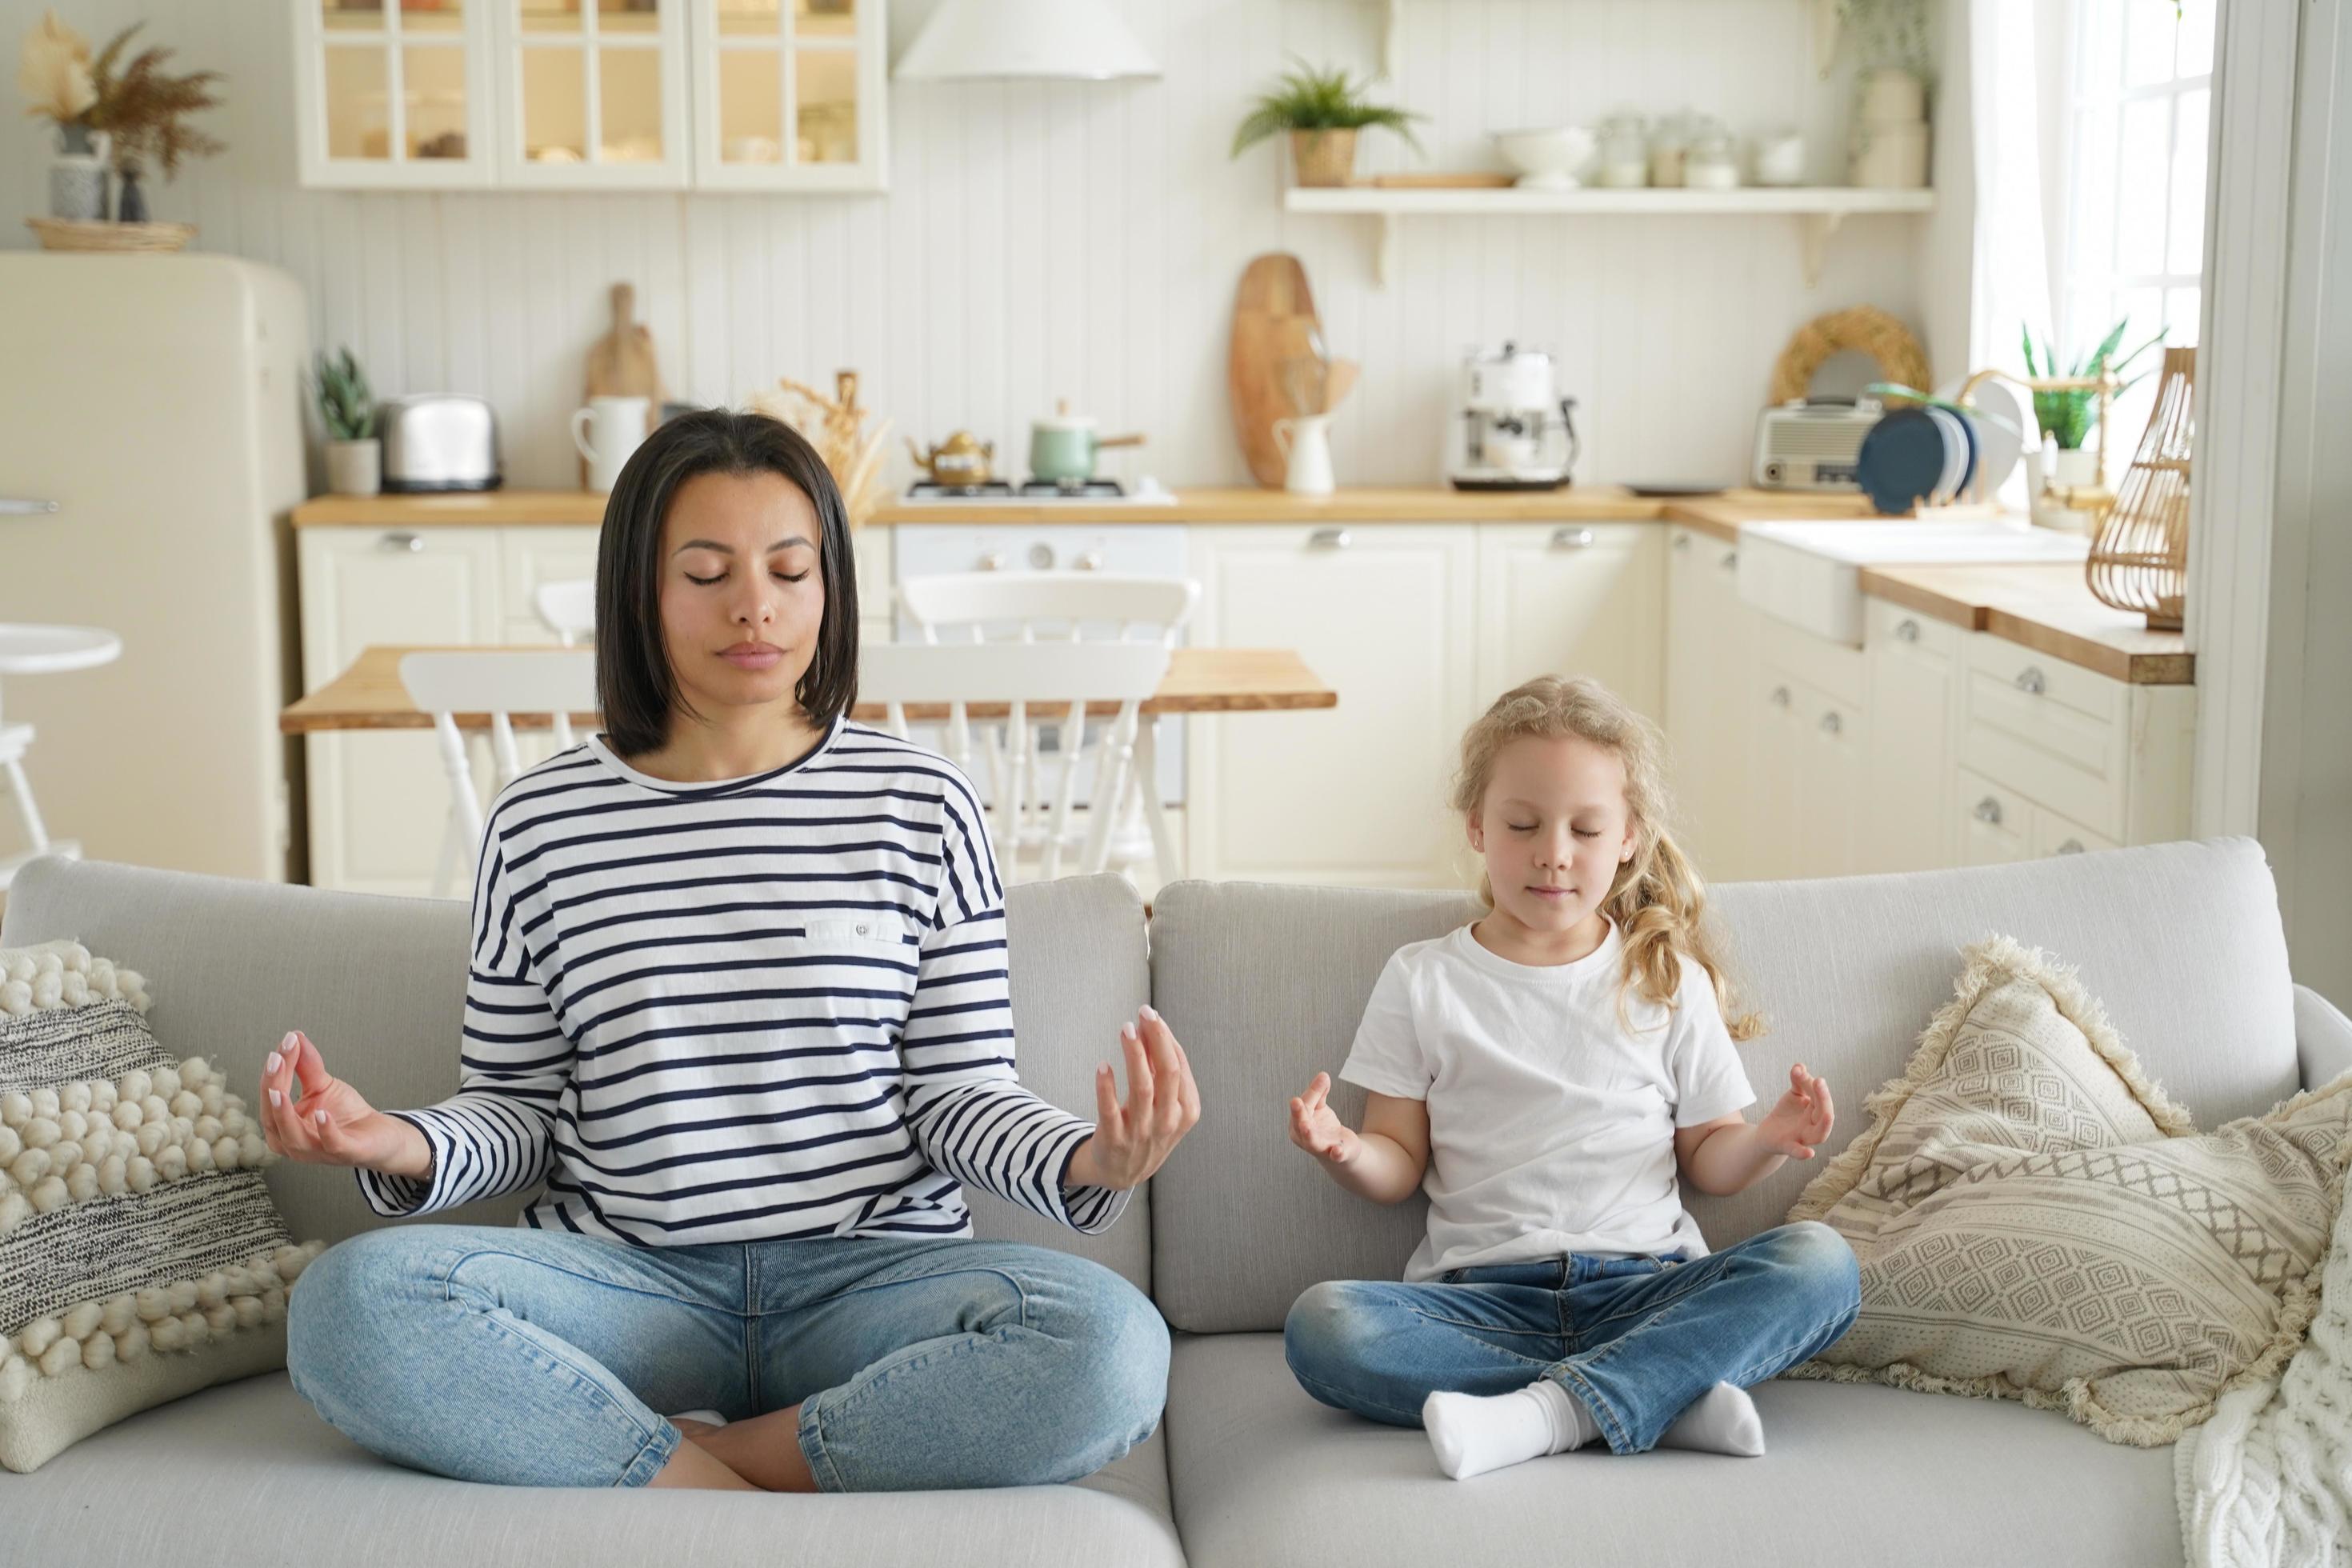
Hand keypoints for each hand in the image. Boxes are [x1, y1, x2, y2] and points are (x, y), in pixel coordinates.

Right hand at [259, 1031, 429, 1176]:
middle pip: (274, 1118)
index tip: (284, 1043)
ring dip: (285, 1113)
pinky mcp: (344, 1153)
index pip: (272, 1097)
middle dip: (273, 1087)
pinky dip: (325, 1129)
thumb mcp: (323, 1085)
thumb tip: (294, 1037)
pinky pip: (331, 1144)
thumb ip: (306, 1065)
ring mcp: (317, 1152)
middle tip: (277, 1059)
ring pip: (293, 1137)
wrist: (378, 1136)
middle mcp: (293, 1144)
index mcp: (282, 1127)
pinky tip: (321, 1112)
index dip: (273, 1072)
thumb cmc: (345, 1114)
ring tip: (281, 1090)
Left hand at [1064, 1006, 1199, 1191]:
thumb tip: (1154, 1030)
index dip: (1166, 1038)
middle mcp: (1168, 1122)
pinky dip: (1107, 1087)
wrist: (1123, 1172)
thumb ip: (1161, 1071)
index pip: (1179, 1066)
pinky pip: (1110, 1111)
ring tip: (1126, 1029)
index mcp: (1186, 1111)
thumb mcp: (1166, 1105)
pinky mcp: (1115, 1140)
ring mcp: (1141, 1132)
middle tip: (1144, 1013)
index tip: (1151, 1015)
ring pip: (1142, 1089)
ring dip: (1135, 1055)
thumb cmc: (1148, 1129)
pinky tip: (1103, 1066)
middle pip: (1168, 1073)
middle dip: (1157, 1039)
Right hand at [1287, 1072, 1359, 1165]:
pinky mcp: (1338, 1155)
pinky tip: (1337, 1150)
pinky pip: (1335, 1156)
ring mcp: (1320, 1149)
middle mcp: (1304, 1138)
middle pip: (1300, 1124)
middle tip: (1296, 1101)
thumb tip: (1323, 1075)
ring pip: (1312, 1142)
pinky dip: (1336, 1154)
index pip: (1303, 1107)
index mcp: (1297, 1124)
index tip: (1323, 1078)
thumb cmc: (1324, 1128)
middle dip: (1298, 1114)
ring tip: (1306, 1127)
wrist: (1341, 1150)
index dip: (1312, 1094)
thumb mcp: (1320, 1108)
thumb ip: (1319, 1092)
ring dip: (1309, 1135)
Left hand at [1756, 1062, 1834, 1159]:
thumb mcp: (1794, 1095)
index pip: (1821, 1097)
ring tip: (1827, 1113)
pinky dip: (1802, 1153)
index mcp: (1818, 1112)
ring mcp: (1803, 1137)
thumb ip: (1798, 1081)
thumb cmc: (1787, 1114)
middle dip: (1823, 1098)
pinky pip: (1797, 1151)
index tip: (1799, 1070)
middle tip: (1819, 1081)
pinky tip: (1809, 1154)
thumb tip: (1800, 1066)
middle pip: (1825, 1113)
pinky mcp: (1787, 1146)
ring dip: (1824, 1124)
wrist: (1768, 1133)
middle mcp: (1815, 1126)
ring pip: (1819, 1134)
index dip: (1812, 1084)